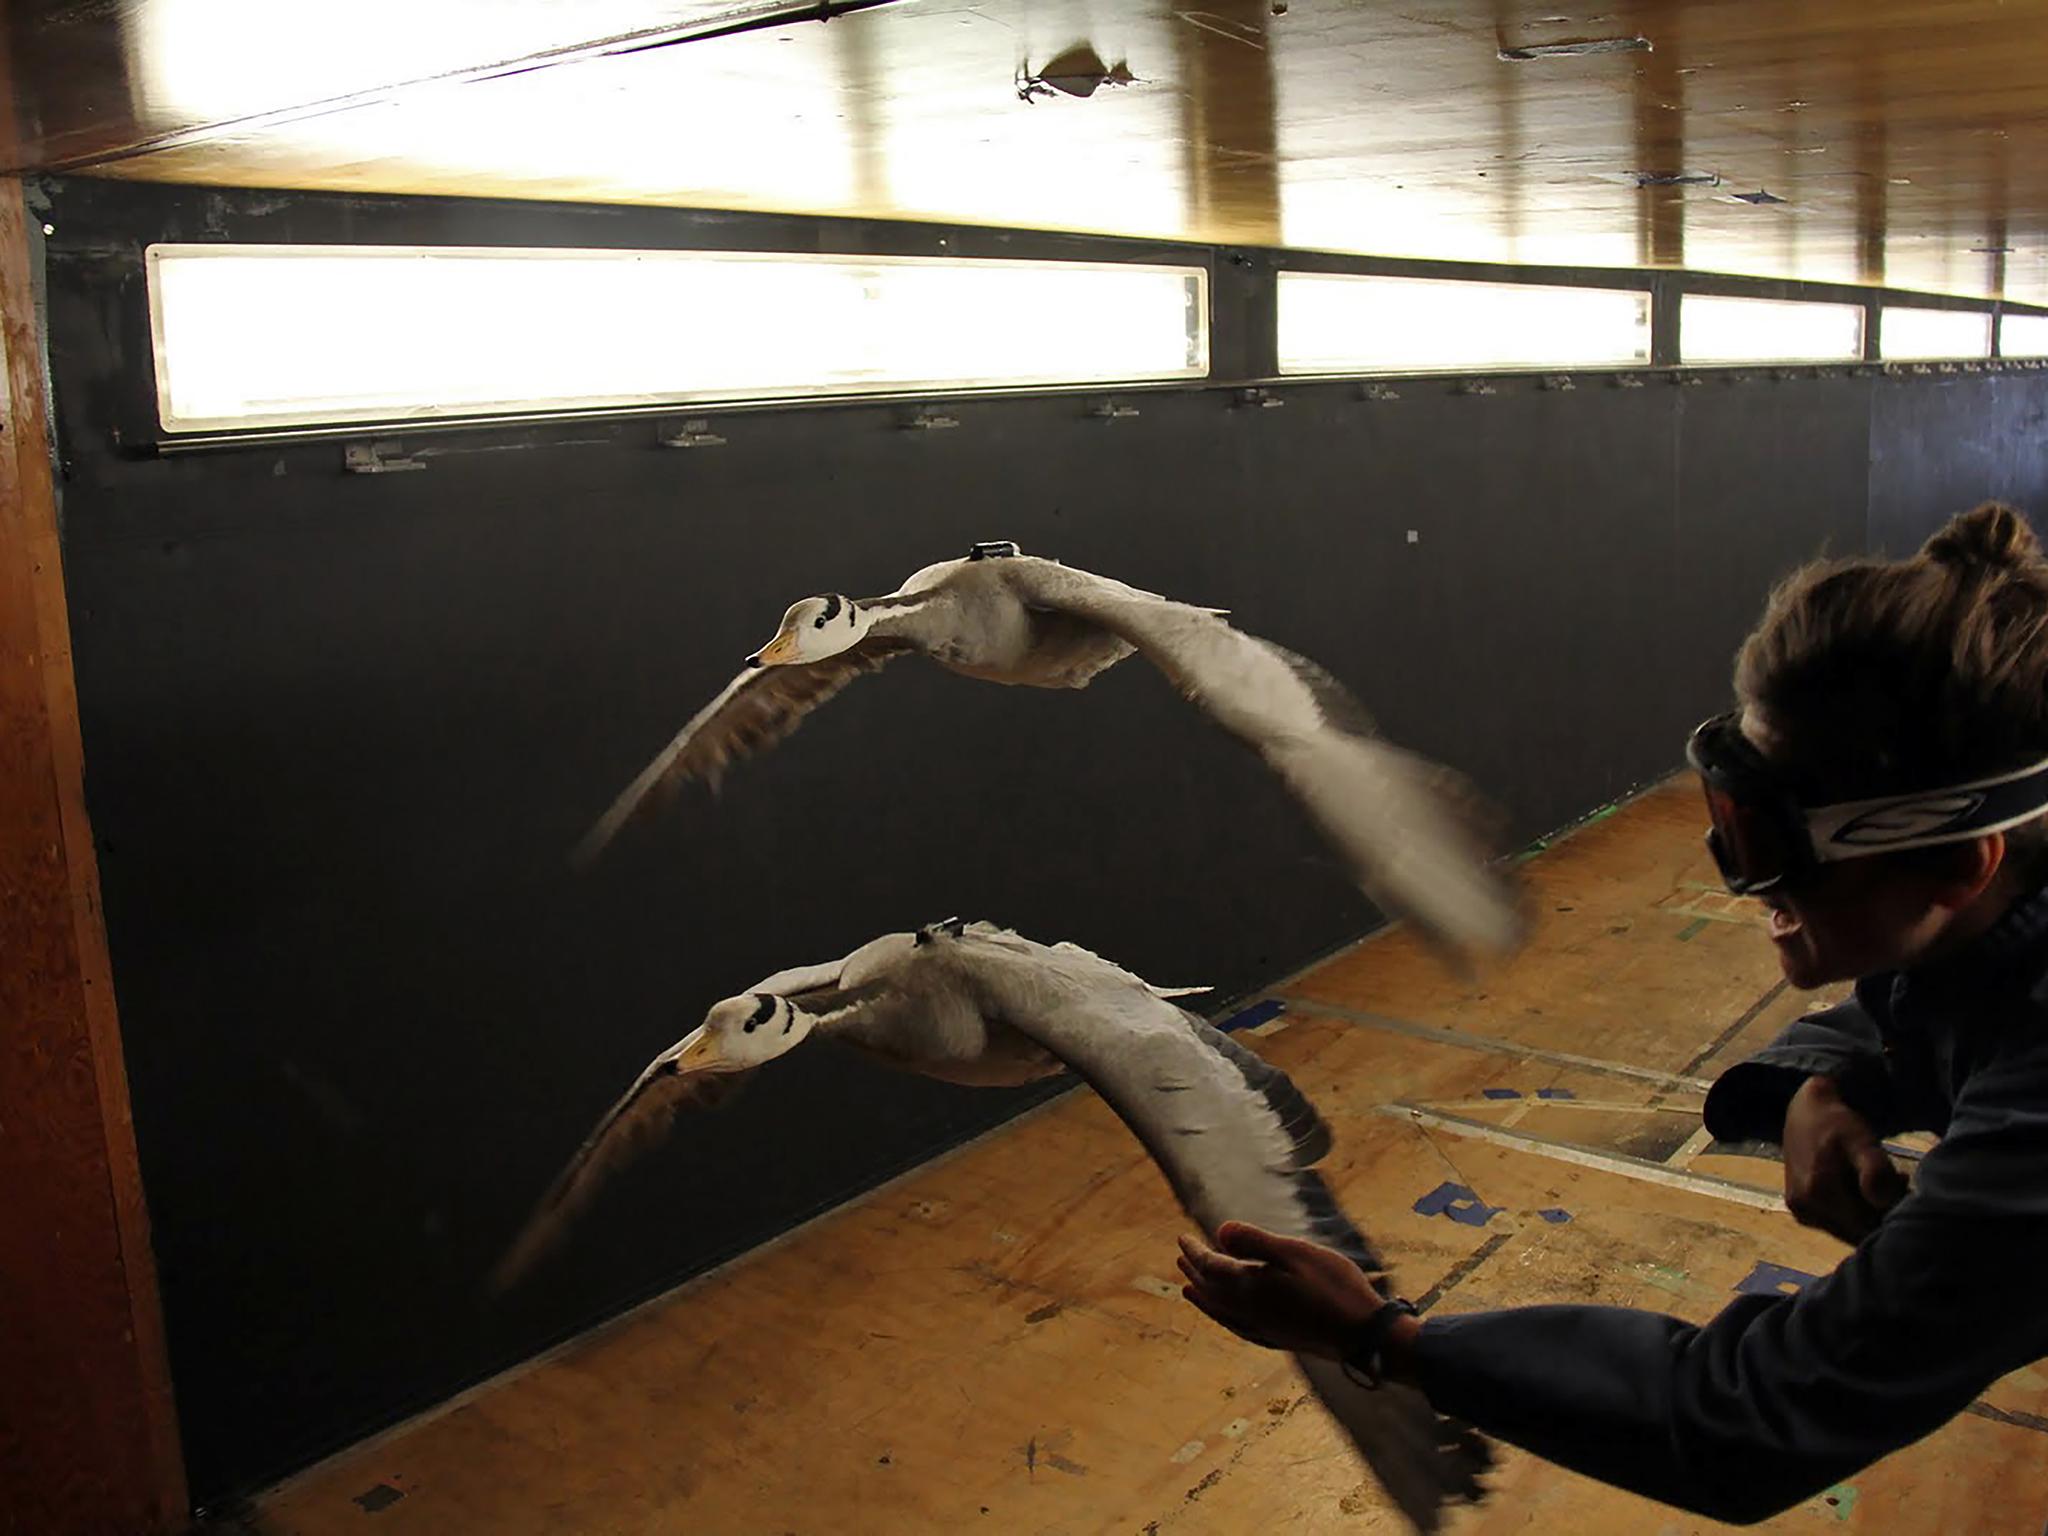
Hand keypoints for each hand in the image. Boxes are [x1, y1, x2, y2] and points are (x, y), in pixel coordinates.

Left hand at [1177, 1221, 1394, 1362]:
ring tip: (1189, 1288)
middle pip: (1211, 1290)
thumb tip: (1219, 1231)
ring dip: (1203, 1297)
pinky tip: (1228, 1317)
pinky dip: (1222, 1317)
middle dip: (1194, 1271)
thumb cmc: (1334, 1288)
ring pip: (1220, 1312)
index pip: (1211, 1267)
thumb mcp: (1296, 1253)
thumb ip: (1256, 1242)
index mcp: (1251, 1287)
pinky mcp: (1277, 1340)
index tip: (1182, 1238)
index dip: (1195, 1251)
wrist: (1364, 1336)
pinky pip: (1236, 1328)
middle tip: (1181, 1257)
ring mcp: (1263, 1329)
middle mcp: (1249, 1312)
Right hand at [1782, 1075, 1908, 1243]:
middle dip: (1880, 1212)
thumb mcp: (1861, 1140)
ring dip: (1867, 1213)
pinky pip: (1836, 1224)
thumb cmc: (1837, 1124)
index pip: (1869, 1224)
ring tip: (1874, 1183)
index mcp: (1817, 1192)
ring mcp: (1800, 1211)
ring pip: (1849, 1229)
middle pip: (1858, 1229)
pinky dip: (1852, 1213)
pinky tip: (1857, 1190)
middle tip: (1894, 1182)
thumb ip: (1874, 1170)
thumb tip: (1882, 1202)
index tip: (1901, 1185)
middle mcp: (1804, 1208)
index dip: (1891, 1211)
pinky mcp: (1800, 1211)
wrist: (1805, 1114)